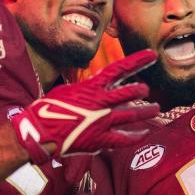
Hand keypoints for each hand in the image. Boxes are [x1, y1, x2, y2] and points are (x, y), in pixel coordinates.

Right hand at [11, 50, 160, 163]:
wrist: (39, 131)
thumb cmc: (48, 109)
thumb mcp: (67, 91)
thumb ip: (86, 89)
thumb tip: (94, 87)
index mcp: (92, 86)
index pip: (120, 69)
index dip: (138, 61)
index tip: (152, 55)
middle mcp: (101, 102)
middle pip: (130, 92)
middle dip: (141, 90)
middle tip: (147, 90)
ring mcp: (103, 121)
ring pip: (132, 114)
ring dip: (146, 111)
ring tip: (155, 109)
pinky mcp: (100, 139)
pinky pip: (125, 138)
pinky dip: (136, 136)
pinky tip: (143, 133)